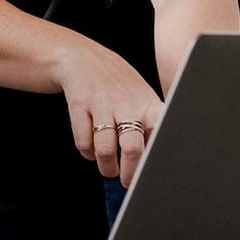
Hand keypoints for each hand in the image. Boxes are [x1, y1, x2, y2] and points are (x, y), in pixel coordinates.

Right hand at [57, 44, 163, 187]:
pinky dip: (88, 153)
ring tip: (109, 169)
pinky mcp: (79, 106)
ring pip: (105, 149)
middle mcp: (127, 104)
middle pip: (132, 148)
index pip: (160, 136)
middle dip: (130, 173)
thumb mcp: (142, 98)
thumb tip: (156, 161)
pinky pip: (83, 142)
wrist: (82, 58)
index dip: (156, 160)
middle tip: (129, 182)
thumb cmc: (118, 84)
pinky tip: (92, 150)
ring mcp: (102, 104)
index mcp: (149, 104)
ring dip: (107, 167)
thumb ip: (150, 125)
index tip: (153, 176)